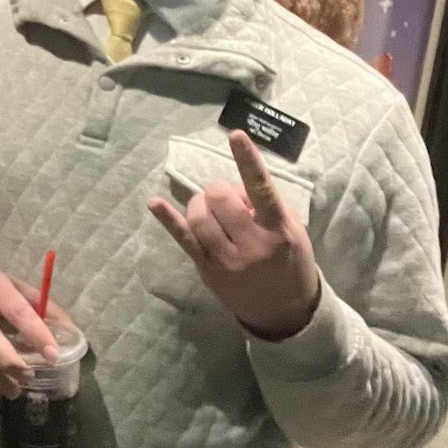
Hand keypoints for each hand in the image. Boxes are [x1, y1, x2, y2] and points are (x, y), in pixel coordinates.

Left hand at [148, 128, 321, 340]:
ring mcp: (227, 259)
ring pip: (199, 217)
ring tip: (210, 210)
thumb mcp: (292, 229)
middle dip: (218, 189)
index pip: (261, 189)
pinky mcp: (208, 269)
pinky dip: (168, 218)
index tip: (235, 135)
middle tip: (225, 197)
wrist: (285, 311)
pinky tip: (154, 202)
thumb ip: (267, 204)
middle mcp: (252, 244)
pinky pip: (183, 239)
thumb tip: (236, 188)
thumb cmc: (290, 260)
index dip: (247, 160)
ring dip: (200, 204)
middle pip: (220, 199)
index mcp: (277, 229)